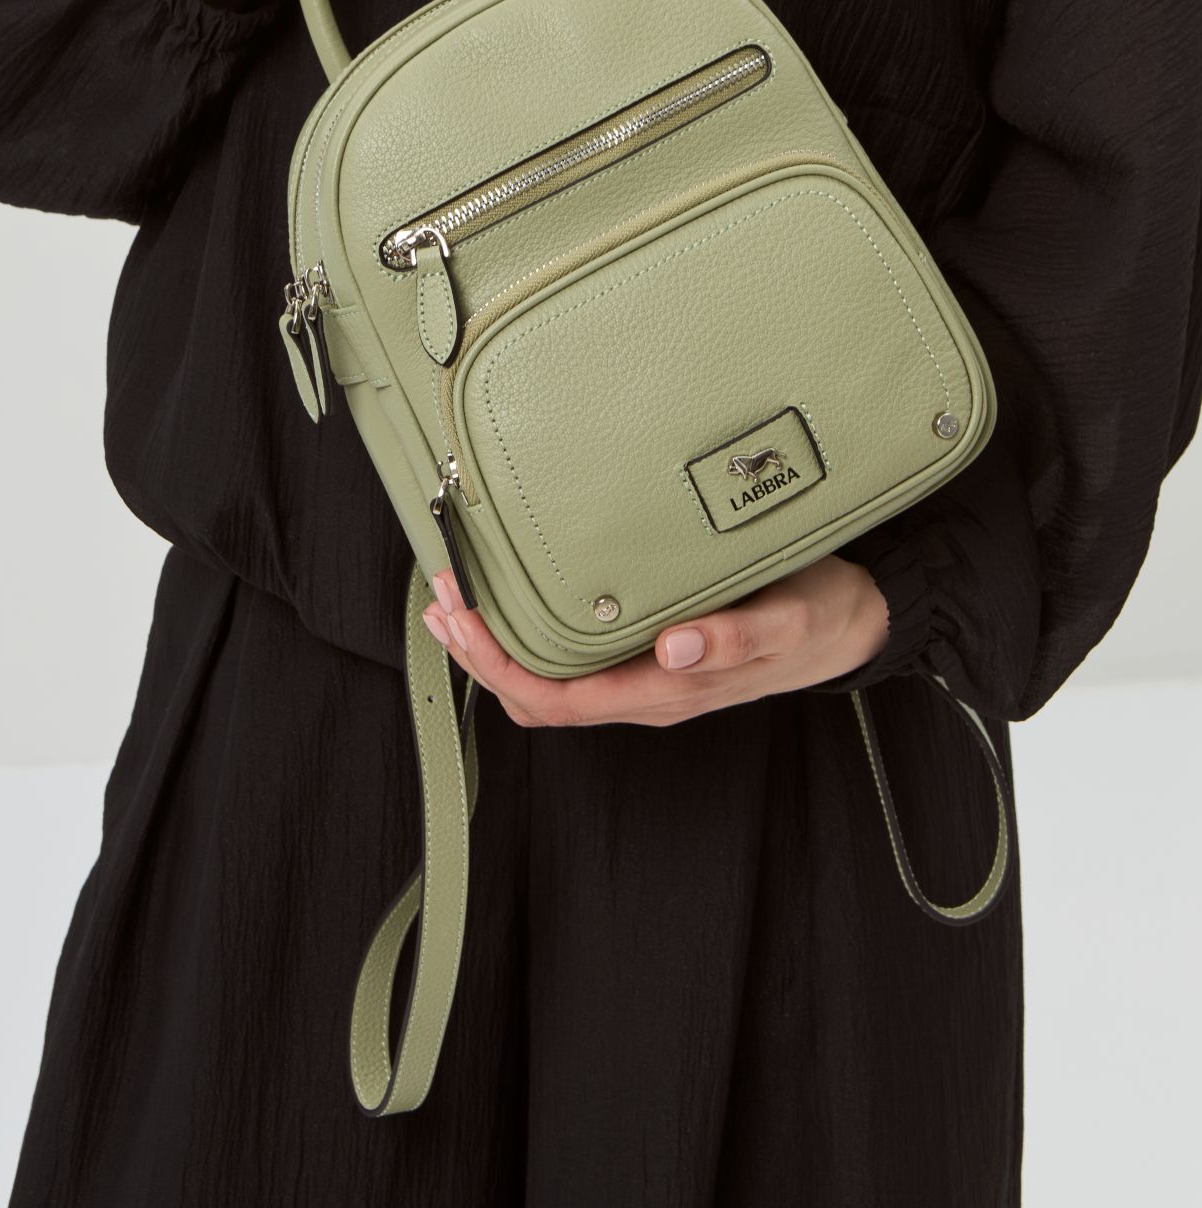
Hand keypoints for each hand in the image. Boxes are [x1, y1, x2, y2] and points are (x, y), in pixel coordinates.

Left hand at [420, 557, 889, 727]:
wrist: (852, 624)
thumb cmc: (817, 619)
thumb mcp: (788, 622)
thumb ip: (738, 637)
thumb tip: (677, 649)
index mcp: (666, 691)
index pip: (559, 698)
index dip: (500, 665)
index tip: (466, 618)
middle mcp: (645, 690)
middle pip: (538, 695)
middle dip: (480, 652)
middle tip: (443, 597)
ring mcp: (644, 678)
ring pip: (550, 680)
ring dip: (497, 645)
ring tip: (458, 599)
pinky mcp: (648, 655)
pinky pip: (574, 660)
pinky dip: (530, 635)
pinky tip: (513, 602)